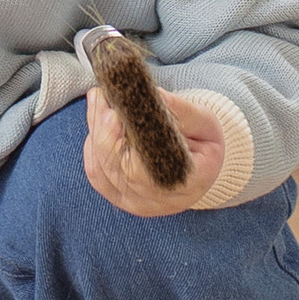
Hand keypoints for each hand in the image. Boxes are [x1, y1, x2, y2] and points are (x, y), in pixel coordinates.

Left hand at [83, 86, 227, 216]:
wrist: (202, 169)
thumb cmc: (205, 145)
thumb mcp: (206, 123)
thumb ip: (182, 111)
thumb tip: (153, 95)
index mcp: (188, 183)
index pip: (144, 168)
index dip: (122, 142)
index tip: (113, 114)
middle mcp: (160, 201)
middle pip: (117, 168)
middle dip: (103, 129)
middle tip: (102, 96)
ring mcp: (137, 204)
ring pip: (102, 170)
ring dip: (95, 132)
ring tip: (99, 101)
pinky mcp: (121, 200)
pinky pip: (97, 175)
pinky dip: (92, 148)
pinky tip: (97, 122)